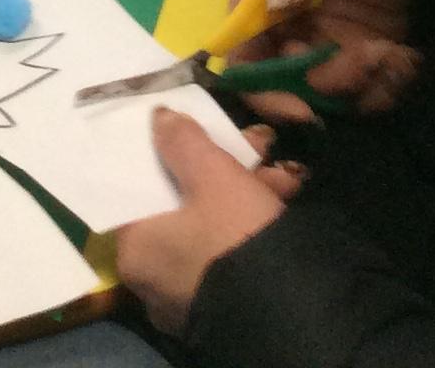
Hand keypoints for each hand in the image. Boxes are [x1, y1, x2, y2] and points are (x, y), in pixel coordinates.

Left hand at [116, 108, 295, 335]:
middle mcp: (153, 278)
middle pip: (181, 203)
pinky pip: (230, 252)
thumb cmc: (237, 238)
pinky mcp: (226, 306)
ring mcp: (190, 297)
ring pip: (212, 225)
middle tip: (256, 148)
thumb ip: (181, 141)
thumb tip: (159, 118)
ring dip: (246, 191)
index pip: (139, 188)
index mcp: (135, 250)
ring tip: (284, 175)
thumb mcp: (212, 176)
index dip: (168, 153)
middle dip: (221, 169)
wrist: (299, 316)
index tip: (195, 134)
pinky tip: (286, 197)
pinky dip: (253, 225)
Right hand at [227, 0, 421, 118]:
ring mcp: (326, 41)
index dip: (263, 90)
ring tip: (392, 53)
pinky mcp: (366, 50)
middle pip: (288, 86)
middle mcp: (285, 26)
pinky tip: (403, 57)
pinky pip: (369, 90)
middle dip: (327, 87)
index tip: (302, 106)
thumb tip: (276, 6)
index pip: (242, 56)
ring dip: (363, 86)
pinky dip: (387, 86)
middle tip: (366, 61)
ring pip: (333, 94)